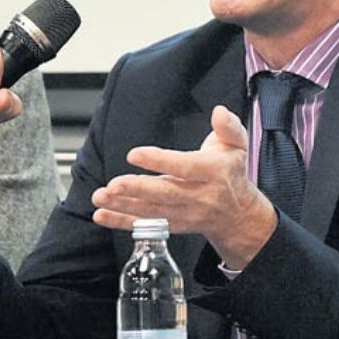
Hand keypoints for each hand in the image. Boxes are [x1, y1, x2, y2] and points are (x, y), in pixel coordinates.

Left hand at [91, 105, 277, 268]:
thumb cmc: (231, 172)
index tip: (134, 154)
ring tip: (100, 196)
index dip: (159, 161)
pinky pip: (146, 226)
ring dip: (123, 206)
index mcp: (214, 173)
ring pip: (152, 211)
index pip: (184, 167)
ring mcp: (186, 214)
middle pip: (166, 194)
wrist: (237, 214)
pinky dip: (122, 221)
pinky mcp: (174, 226)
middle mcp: (200, 196)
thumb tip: (219, 112)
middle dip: (138, 189)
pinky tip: (102, 215)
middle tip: (114, 184)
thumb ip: (229, 127)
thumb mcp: (238, 145)